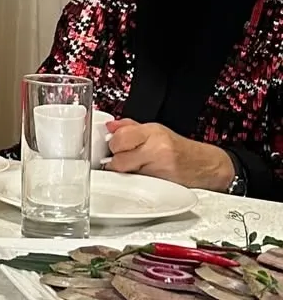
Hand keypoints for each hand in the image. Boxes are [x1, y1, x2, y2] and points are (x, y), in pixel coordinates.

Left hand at [104, 119, 233, 189]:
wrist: (206, 166)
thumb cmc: (180, 149)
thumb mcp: (155, 131)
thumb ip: (129, 127)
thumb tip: (110, 127)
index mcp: (152, 133)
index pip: (119, 138)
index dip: (113, 144)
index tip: (115, 146)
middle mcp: (157, 150)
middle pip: (118, 159)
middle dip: (116, 161)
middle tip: (125, 160)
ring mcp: (160, 169)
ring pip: (126, 175)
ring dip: (125, 173)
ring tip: (137, 168)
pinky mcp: (163, 187)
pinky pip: (137, 186)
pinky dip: (135, 183)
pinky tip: (145, 177)